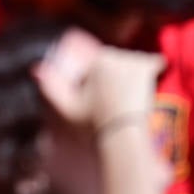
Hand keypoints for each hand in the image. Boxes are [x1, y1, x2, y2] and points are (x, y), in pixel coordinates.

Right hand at [35, 28, 161, 130]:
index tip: (98, 92)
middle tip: (114, 95)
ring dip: (131, 71)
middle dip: (113, 73)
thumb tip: (35, 68)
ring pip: (131, 61)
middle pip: (114, 60)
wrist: (122, 137)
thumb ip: (50, 86)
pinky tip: (158, 69)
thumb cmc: (94, 125)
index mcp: (96, 61)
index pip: (96, 61)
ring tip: (129, 91)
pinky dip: (155, 64)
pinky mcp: (150, 72)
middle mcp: (115, 56)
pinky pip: (154, 61)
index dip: (96, 76)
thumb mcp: (66, 107)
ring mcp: (134, 63)